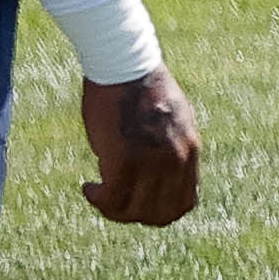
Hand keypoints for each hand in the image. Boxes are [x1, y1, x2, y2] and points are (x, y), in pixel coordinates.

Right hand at [81, 66, 204, 224]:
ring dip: (113, 210)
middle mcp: (176, 161)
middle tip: (114, 203)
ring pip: (135, 211)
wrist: (124, 63)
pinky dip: (99, 200)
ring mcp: (152, 162)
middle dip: (135, 216)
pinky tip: (89, 188)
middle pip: (161, 214)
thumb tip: (152, 175)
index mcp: (189, 151)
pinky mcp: (125, 159)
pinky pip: (113, 198)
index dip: (160, 212)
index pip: (184, 203)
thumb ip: (168, 149)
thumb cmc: (139, 86)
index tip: (139, 204)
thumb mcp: (169, 120)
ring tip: (98, 194)